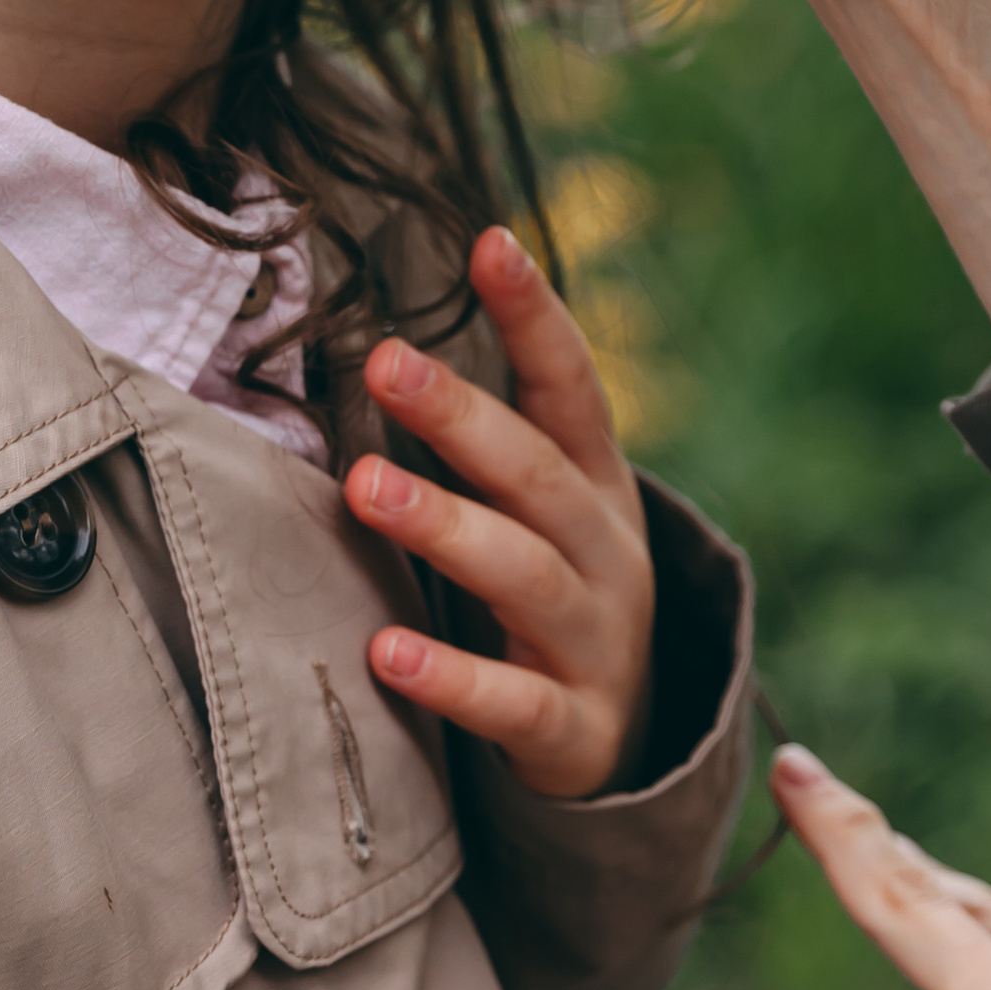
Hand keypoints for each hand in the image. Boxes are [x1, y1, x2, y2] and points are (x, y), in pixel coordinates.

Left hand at [345, 225, 655, 800]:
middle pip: (538, 474)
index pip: (571, 387)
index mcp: (595, 485)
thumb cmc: (548, 597)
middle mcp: (605, 551)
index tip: (490, 243)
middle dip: (464, 416)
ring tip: (367, 486)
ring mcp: (596, 640)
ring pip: (526, 575)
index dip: (535, 316)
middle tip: (386, 362)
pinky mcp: (575, 729)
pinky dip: (452, 678)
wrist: (623, 747)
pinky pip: (514, 702)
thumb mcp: (538, 513)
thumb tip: (379, 340)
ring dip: (446, 527)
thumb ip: (482, 442)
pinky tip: (386, 653)